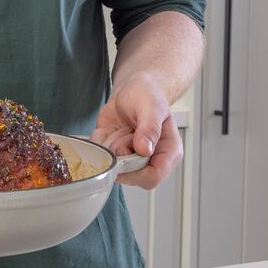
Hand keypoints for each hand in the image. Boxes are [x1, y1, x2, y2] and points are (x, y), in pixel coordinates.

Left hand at [91, 75, 181, 189]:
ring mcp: (131, 160)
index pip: (153, 177)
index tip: (128, 149)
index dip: (136, 170)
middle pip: (130, 175)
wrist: (132, 90)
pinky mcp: (114, 155)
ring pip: (113, 167)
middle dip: (121, 153)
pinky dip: (100, 140)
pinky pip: (98, 156)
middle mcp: (151, 161)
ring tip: (122, 128)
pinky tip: (111, 129)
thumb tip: (145, 150)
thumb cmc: (149, 96)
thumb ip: (150, 128)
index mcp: (168, 153)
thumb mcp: (153, 107)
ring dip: (111, 145)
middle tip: (126, 132)